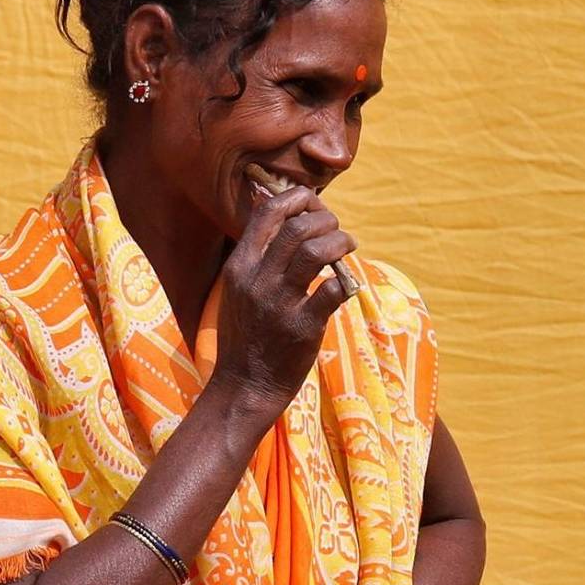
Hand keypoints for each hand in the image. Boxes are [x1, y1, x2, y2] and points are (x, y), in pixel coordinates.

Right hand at [211, 182, 353, 411]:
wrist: (244, 385)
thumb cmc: (245, 334)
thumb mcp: (237, 288)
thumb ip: (255, 254)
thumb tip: (272, 212)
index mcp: (240, 266)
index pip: (268, 213)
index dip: (297, 199)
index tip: (314, 204)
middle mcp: (257, 280)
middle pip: (297, 227)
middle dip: (326, 220)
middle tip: (336, 230)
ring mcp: (279, 303)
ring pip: (315, 251)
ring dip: (339, 241)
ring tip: (347, 246)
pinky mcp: (302, 327)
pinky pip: (332, 290)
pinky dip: (345, 281)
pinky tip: (346, 283)